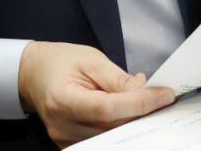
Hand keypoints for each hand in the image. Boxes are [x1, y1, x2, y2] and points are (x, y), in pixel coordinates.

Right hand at [18, 41, 174, 147]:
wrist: (35, 74)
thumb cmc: (62, 61)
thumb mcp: (90, 59)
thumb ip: (116, 77)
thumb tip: (143, 90)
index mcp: (63, 100)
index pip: (107, 108)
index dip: (139, 104)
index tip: (165, 95)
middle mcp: (63, 126)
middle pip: (112, 127)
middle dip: (143, 114)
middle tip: (164, 99)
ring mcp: (65, 139)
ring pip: (111, 136)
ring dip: (135, 121)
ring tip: (152, 103)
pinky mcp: (71, 144)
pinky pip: (103, 139)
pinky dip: (121, 127)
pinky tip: (133, 113)